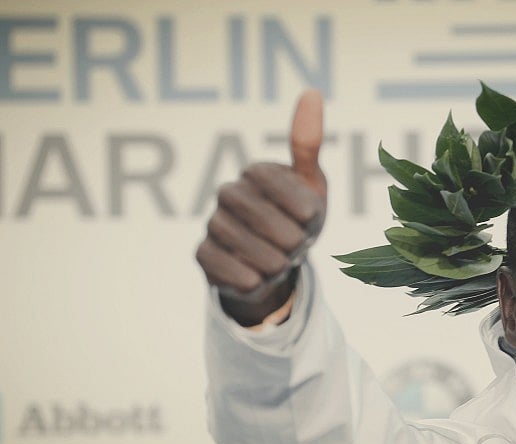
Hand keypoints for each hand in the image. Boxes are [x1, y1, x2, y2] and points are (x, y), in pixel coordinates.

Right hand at [196, 90, 326, 325]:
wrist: (279, 264)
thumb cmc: (299, 219)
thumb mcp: (312, 185)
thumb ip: (308, 144)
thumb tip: (312, 92)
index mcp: (257, 172)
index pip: (273, 180)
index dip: (298, 206)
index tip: (310, 219)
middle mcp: (229, 193)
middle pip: (259, 216)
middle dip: (289, 239)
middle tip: (297, 246)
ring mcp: (214, 223)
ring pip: (245, 245)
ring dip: (274, 262)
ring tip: (282, 262)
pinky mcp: (203, 255)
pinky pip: (223, 268)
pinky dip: (248, 278)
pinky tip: (259, 278)